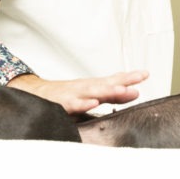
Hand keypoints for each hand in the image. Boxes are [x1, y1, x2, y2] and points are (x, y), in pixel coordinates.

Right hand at [8, 70, 146, 114]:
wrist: (34, 93)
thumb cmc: (65, 95)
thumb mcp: (91, 95)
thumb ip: (112, 95)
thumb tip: (135, 93)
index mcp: (93, 87)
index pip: (113, 80)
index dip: (129, 77)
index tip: (145, 74)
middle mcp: (85, 87)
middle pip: (106, 83)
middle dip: (123, 80)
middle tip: (139, 78)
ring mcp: (73, 94)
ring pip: (92, 91)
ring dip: (107, 90)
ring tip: (122, 89)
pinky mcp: (61, 103)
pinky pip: (73, 104)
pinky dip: (83, 103)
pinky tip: (93, 103)